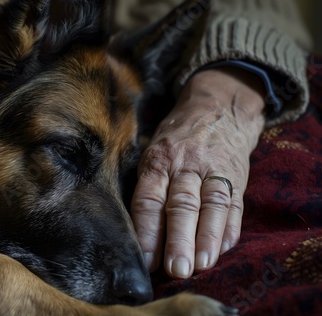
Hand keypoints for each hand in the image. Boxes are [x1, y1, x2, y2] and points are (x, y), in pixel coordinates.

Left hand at [131, 67, 265, 277]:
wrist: (217, 108)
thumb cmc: (176, 140)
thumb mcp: (154, 153)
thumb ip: (149, 187)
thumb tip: (140, 233)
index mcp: (159, 161)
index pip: (149, 199)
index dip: (147, 231)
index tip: (146, 261)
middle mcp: (186, 165)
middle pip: (182, 205)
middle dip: (178, 239)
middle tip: (176, 269)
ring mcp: (214, 170)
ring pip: (212, 205)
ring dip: (207, 238)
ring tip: (202, 264)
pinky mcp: (237, 176)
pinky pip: (235, 204)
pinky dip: (230, 229)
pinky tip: (224, 249)